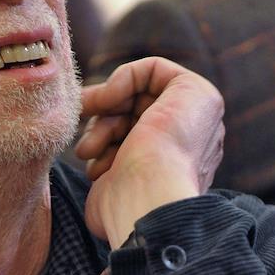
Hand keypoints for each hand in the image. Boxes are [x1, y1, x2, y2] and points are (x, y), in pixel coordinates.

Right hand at [77, 57, 224, 246]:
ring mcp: (148, 157)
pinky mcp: (124, 177)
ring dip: (97, 133)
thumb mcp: (189, 89)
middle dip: (104, 106)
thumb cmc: (168, 149)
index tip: (108, 98)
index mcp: (194, 113)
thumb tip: (120, 89)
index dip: (125, 81)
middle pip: (128, 100)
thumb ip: (162, 72)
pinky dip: (96, 156)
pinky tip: (99, 170)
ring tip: (89, 151)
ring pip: (110, 124)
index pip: (152, 78)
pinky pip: (102, 151)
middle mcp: (174, 133)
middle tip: (81, 109)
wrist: (147, 202)